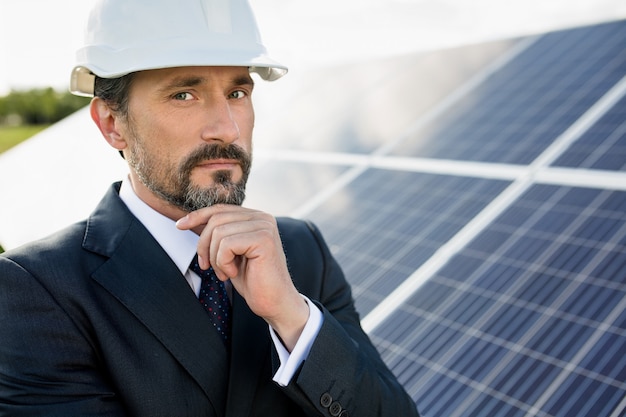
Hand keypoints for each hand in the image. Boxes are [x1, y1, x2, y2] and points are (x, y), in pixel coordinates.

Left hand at [176, 205, 308, 350]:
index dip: (197, 216)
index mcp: (256, 217)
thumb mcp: (230, 253)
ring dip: (215, 258)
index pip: (220, 209)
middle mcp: (262, 217)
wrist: (275, 303)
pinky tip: (234, 273)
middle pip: (216, 220)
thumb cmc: (252, 280)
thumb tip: (189, 220)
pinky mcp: (263, 239)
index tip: (179, 226)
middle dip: (204, 245)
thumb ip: (219, 234)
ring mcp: (264, 226)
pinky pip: (226, 244)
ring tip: (226, 273)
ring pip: (218, 233)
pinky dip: (223, 263)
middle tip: (208, 267)